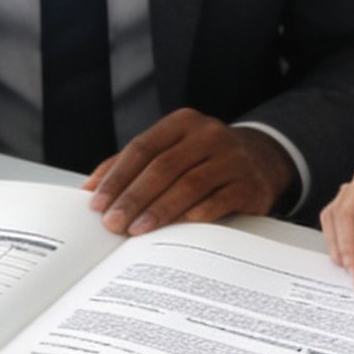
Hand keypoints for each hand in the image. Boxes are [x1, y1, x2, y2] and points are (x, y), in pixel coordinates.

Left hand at [81, 109, 294, 235]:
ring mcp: (233, 158)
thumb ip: (132, 165)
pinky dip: (193, 217)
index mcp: (183, 122)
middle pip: (163, 167)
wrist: (262, 162)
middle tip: (113, 223)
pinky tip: (174, 232)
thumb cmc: (203, 159)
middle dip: (133, 197)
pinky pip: (218, 202)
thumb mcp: (171, 151)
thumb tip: (90, 188)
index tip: (98, 203)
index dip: (118, 176)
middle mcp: (210, 134)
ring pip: (189, 184)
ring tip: (136, 231)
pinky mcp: (250, 184)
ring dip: (159, 210)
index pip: (143, 148)